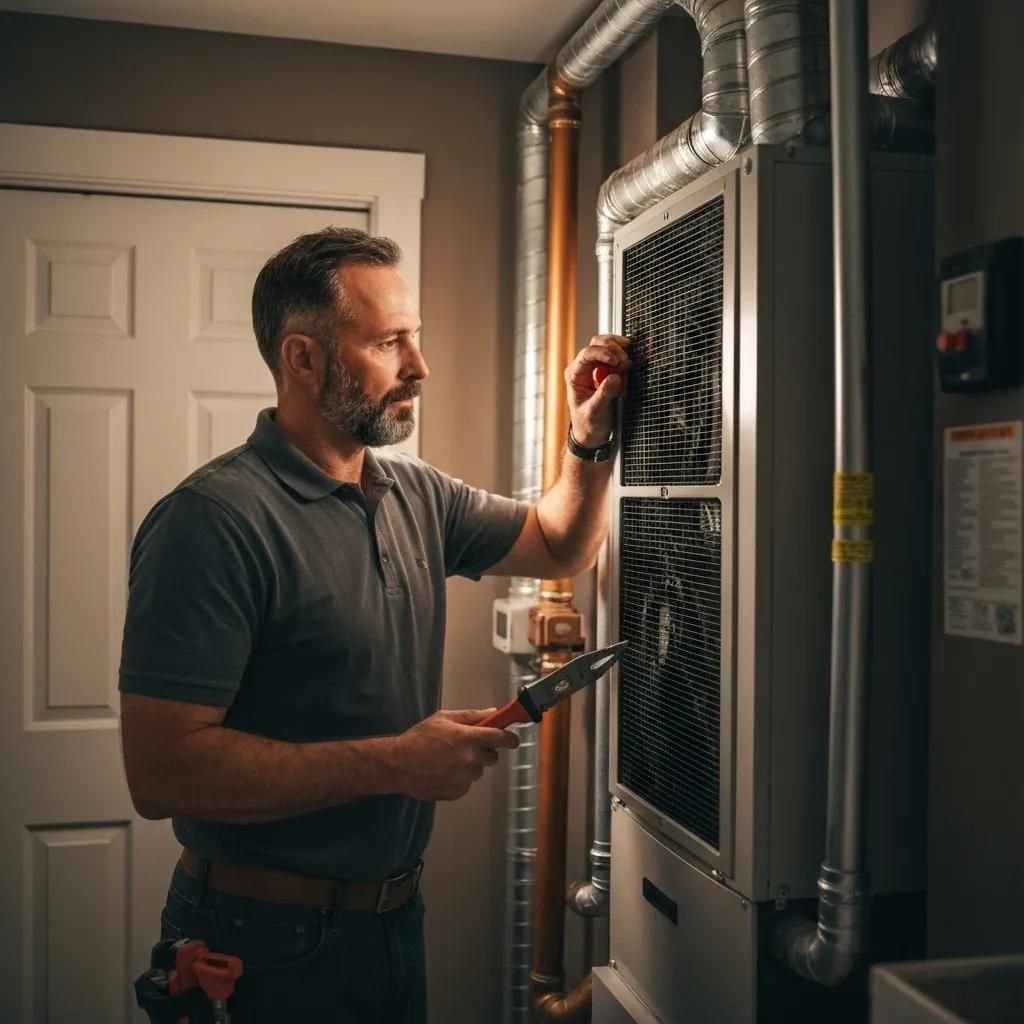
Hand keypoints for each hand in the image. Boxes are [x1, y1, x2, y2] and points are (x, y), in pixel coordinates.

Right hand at [391, 709, 519, 801]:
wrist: (399, 765)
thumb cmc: (420, 738)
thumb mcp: (444, 718)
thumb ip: (471, 716)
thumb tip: (493, 713)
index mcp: (469, 738)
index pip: (502, 738)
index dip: (510, 738)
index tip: (512, 739)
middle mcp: (471, 760)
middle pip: (492, 757)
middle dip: (484, 751)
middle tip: (467, 746)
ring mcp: (465, 779)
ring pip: (477, 770)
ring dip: (470, 765)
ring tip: (448, 759)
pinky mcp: (457, 792)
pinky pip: (466, 783)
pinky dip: (459, 778)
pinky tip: (443, 771)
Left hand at [565, 334, 631, 447]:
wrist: (592, 433)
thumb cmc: (587, 424)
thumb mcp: (595, 412)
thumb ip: (604, 394)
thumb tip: (614, 377)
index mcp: (575, 375)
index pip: (587, 353)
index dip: (603, 353)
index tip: (616, 361)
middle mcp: (584, 368)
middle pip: (597, 343)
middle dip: (613, 348)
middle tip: (624, 360)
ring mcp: (597, 368)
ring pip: (608, 346)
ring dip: (620, 351)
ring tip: (627, 364)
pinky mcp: (608, 372)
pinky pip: (618, 358)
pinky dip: (624, 360)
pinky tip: (627, 369)